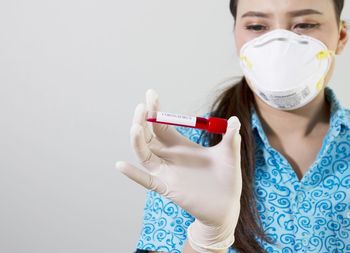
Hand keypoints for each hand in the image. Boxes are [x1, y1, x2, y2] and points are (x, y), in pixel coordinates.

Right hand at [116, 89, 241, 251]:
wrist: (226, 206)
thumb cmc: (227, 179)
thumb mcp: (229, 156)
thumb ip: (230, 138)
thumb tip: (235, 119)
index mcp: (181, 145)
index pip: (162, 124)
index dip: (155, 110)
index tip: (150, 94)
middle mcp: (169, 156)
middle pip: (149, 136)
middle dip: (143, 120)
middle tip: (142, 106)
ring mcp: (166, 172)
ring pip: (145, 154)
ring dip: (137, 142)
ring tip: (135, 127)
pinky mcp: (167, 188)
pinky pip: (146, 181)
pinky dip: (133, 174)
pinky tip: (120, 165)